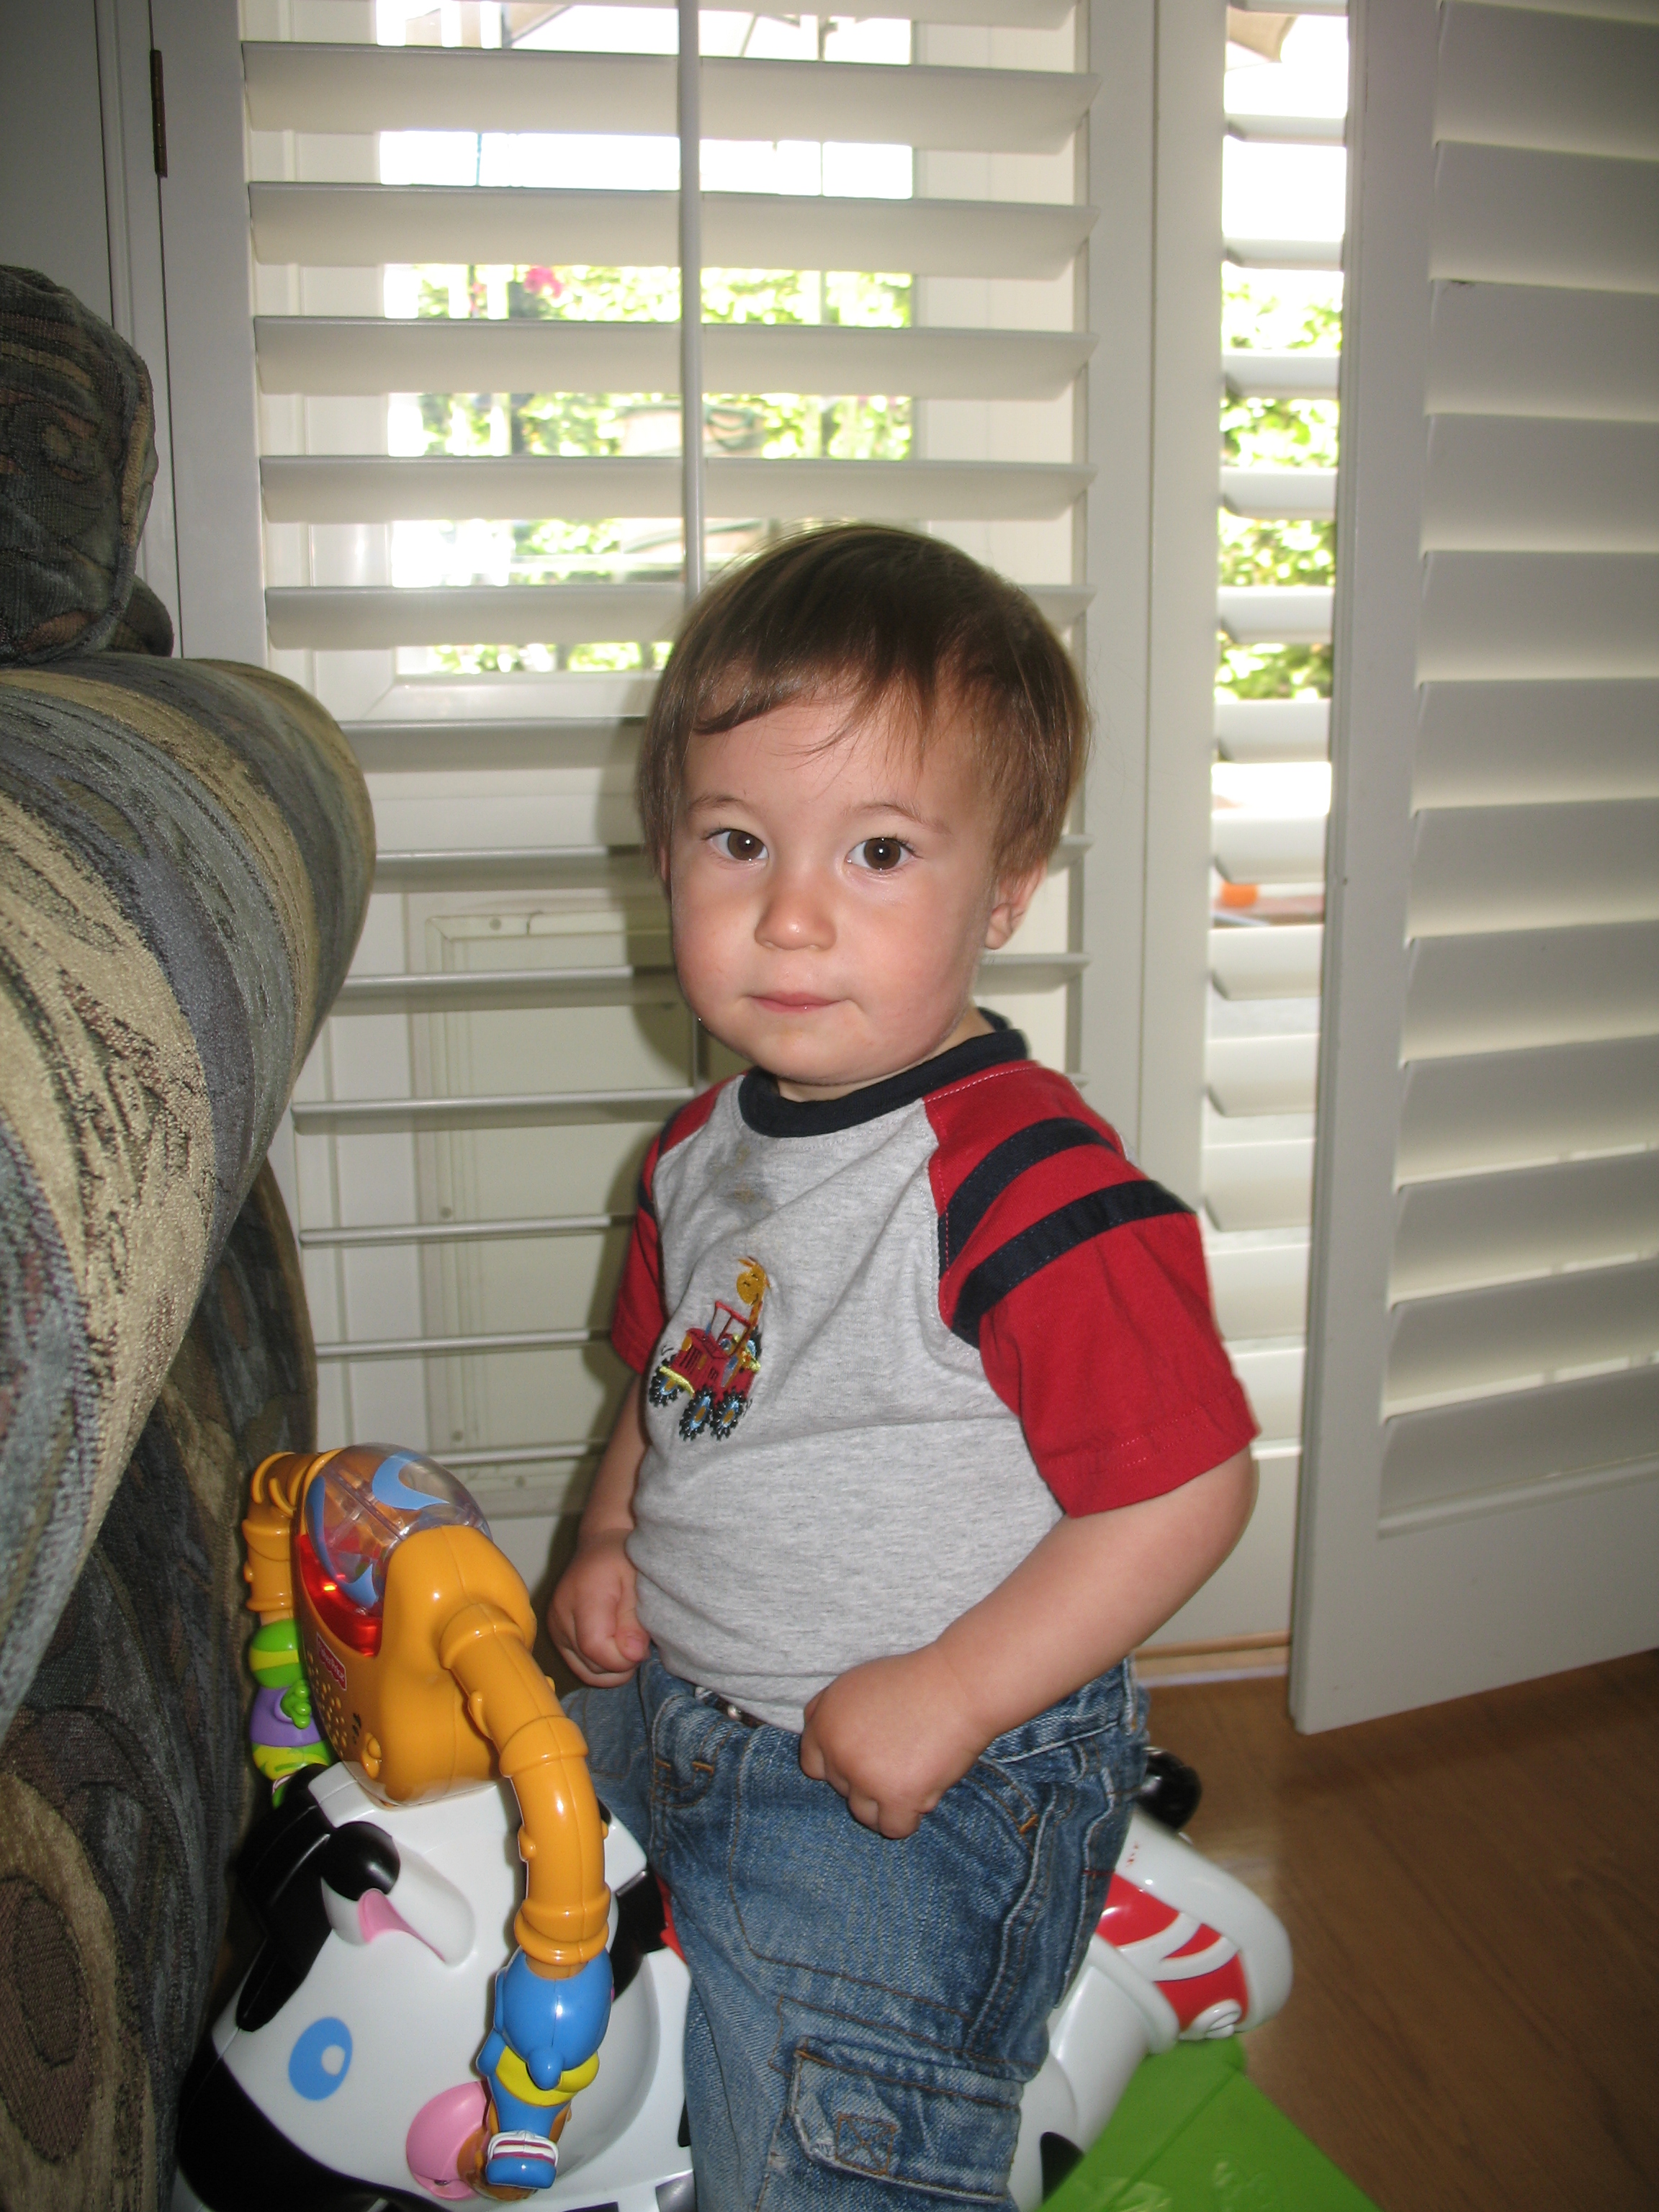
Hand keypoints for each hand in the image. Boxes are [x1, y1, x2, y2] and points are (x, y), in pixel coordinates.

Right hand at [548, 1530, 648, 1685]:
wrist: (601, 1545)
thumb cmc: (623, 1558)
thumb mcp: (638, 1582)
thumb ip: (634, 1618)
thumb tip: (632, 1655)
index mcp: (582, 1597)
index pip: (595, 1648)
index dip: (623, 1658)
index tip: (643, 1648)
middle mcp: (561, 1615)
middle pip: (591, 1664)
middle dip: (621, 1663)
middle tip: (640, 1643)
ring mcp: (555, 1627)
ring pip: (585, 1671)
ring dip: (611, 1668)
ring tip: (628, 1644)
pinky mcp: (557, 1635)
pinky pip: (579, 1666)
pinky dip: (600, 1666)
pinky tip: (615, 1650)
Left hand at [798, 1645, 989, 1839]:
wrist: (958, 1686)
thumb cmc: (914, 1682)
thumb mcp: (857, 1684)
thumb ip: (831, 1713)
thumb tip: (821, 1742)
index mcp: (825, 1722)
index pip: (813, 1765)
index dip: (839, 1764)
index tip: (863, 1759)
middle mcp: (838, 1752)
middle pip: (842, 1791)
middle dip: (867, 1780)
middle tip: (900, 1755)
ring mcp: (866, 1778)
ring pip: (864, 1814)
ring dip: (886, 1803)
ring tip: (913, 1773)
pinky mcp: (897, 1797)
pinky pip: (894, 1828)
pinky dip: (909, 1817)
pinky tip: (923, 1793)